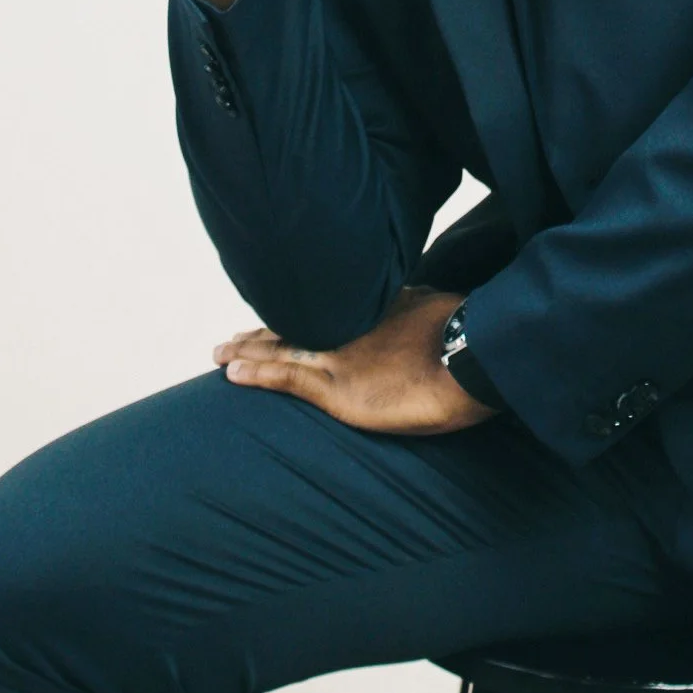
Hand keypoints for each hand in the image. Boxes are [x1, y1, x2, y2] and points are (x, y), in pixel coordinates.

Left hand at [211, 286, 503, 433]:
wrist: (472, 360)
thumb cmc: (467, 336)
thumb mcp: (439, 306)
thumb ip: (420, 304)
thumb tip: (424, 303)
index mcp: (375, 310)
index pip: (325, 312)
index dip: (295, 315)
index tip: (274, 317)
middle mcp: (349, 327)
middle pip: (294, 326)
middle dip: (261, 333)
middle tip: (229, 338)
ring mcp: (340, 357)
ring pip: (281, 350)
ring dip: (247, 352)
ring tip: (219, 354)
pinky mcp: (338, 389)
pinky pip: (286, 378)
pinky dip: (256, 374)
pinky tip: (232, 373)